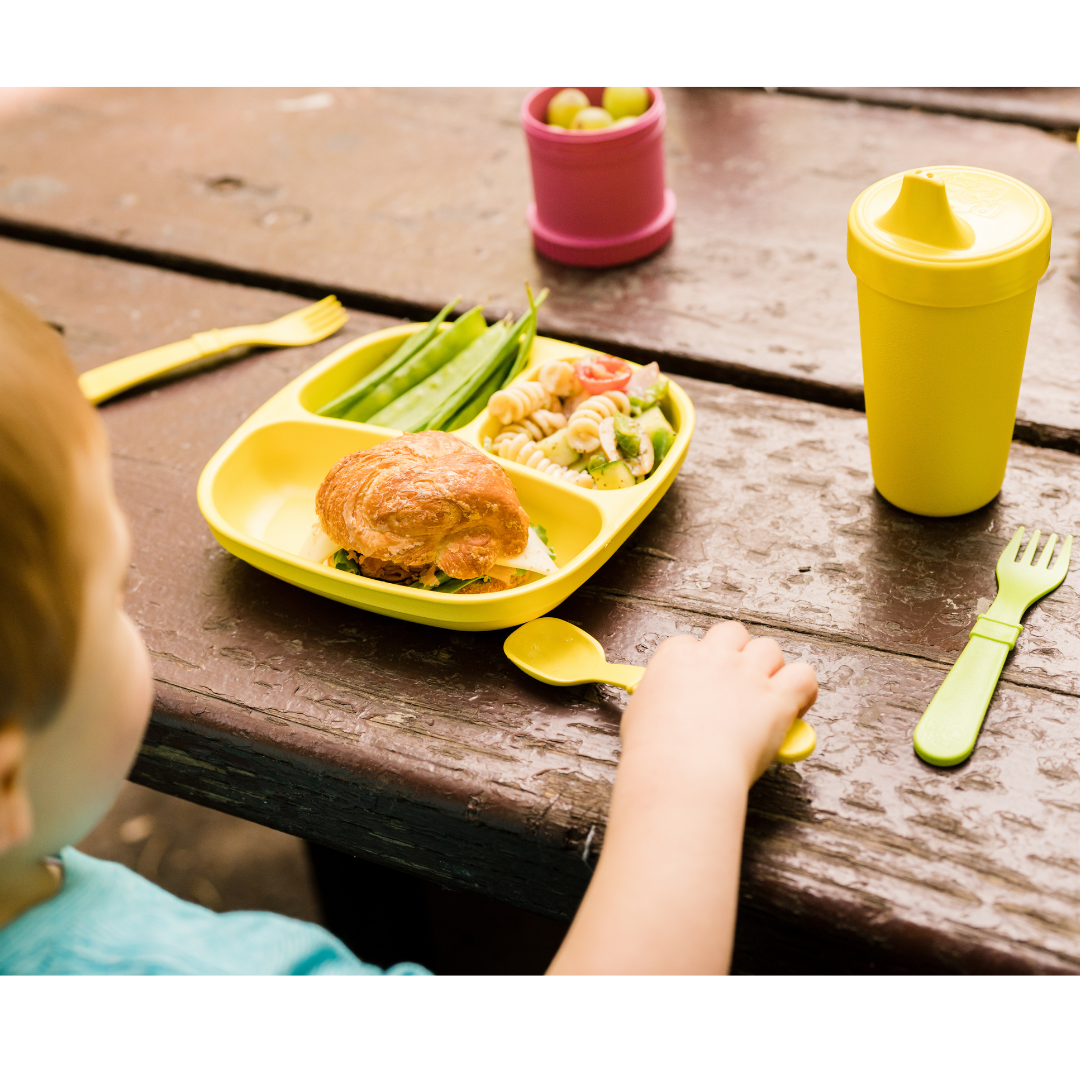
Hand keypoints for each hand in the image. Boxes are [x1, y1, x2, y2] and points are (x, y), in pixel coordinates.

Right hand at [620, 620, 817, 789]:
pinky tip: (794, 705)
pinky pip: (804, 675)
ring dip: (769, 667)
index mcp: (676, 657)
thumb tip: (661, 706)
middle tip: (736, 680)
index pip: (690, 643)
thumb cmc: (654, 752)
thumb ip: (656, 699)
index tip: (701, 682)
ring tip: (765, 694)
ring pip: (769, 648)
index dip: (698, 662)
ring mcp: (748, 675)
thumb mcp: (638, 714)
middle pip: (733, 632)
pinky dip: (803, 687)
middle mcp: (715, 658)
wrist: (681, 772)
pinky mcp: (777, 698)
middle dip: (736, 652)